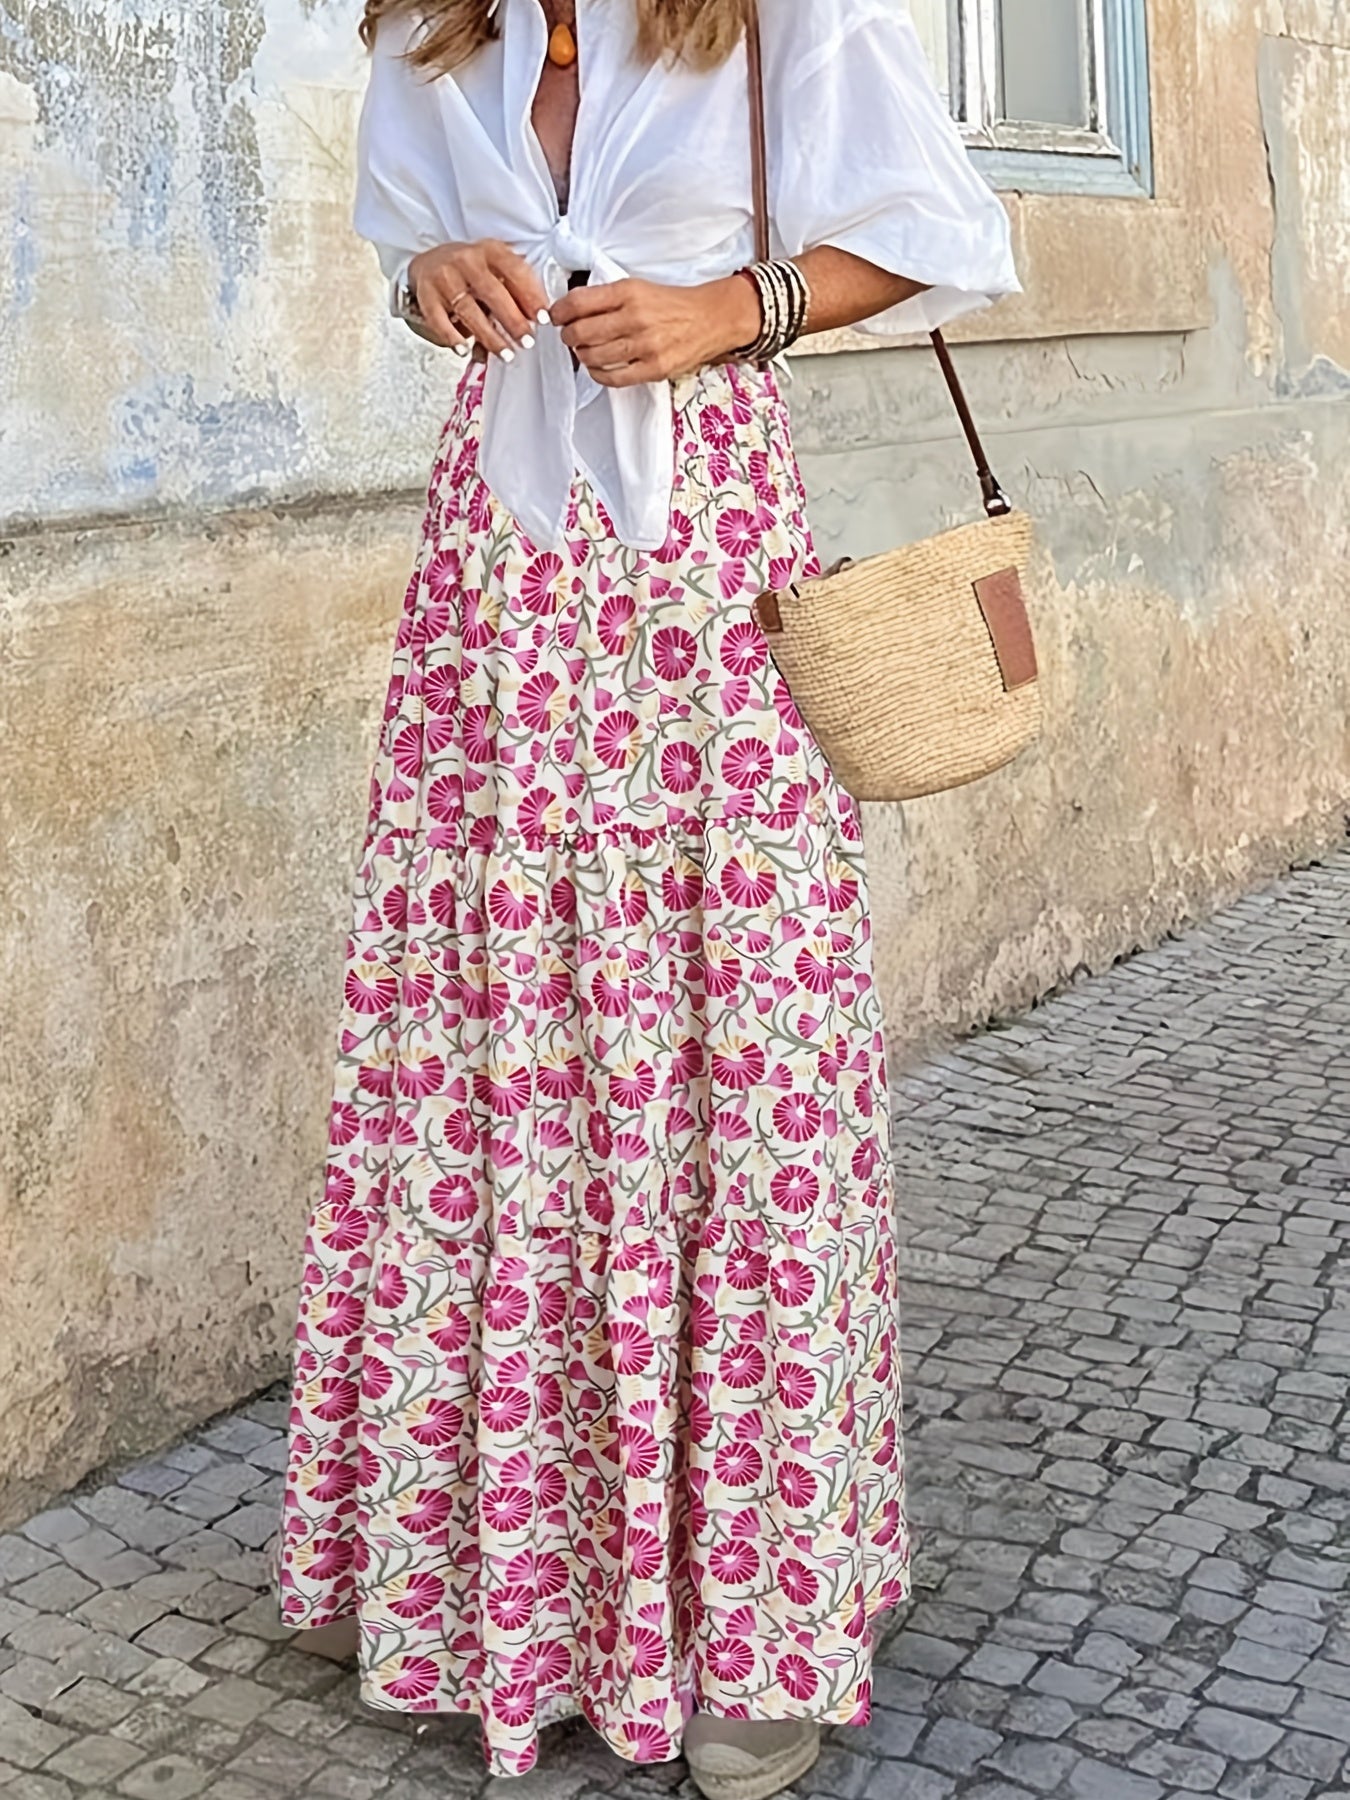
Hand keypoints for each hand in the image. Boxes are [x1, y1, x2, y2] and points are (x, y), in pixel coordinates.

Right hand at [408, 240, 550, 360]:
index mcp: (490, 250)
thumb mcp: (496, 270)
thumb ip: (515, 290)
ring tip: (506, 354)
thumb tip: (536, 321)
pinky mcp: (426, 294)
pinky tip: (464, 350)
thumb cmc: (471, 272)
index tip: (543, 319)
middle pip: (493, 292)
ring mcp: (444, 277)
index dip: (531, 295)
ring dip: (489, 336)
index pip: (514, 271)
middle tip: (527, 341)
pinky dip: (451, 337)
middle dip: (513, 320)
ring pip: (468, 309)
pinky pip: (438, 319)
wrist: (430, 262)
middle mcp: (466, 260)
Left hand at [549, 275, 761, 386]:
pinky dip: (598, 374)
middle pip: (580, 333)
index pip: (578, 303)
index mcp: (628, 292)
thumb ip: (607, 298)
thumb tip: (570, 311)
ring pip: (593, 356)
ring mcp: (645, 346)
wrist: (711, 318)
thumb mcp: (638, 288)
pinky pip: (612, 378)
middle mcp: (635, 318)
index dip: (559, 312)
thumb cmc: (672, 304)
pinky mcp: (654, 369)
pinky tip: (598, 367)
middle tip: (570, 337)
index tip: (555, 317)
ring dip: (583, 355)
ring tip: (586, 351)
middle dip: (568, 337)